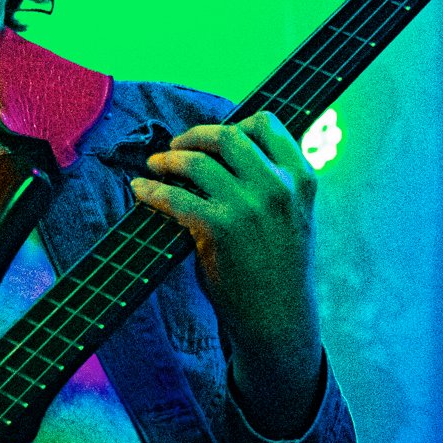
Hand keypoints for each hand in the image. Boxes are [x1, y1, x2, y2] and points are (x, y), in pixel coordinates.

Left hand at [129, 111, 323, 434]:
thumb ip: (272, 182)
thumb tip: (225, 148)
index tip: (214, 136)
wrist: (279, 318)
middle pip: (227, 134)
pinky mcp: (220, 229)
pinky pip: (174, 196)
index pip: (267, 124)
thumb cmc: (279, 266)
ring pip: (196, 160)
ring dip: (167, 159)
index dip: (235, 123)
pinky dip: (151, 190)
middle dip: (194, 136)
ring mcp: (249, 207)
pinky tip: (141, 190)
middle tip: (175, 146)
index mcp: (301, 178)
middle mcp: (278, 187)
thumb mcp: (293, 216)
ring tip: (155, 165)